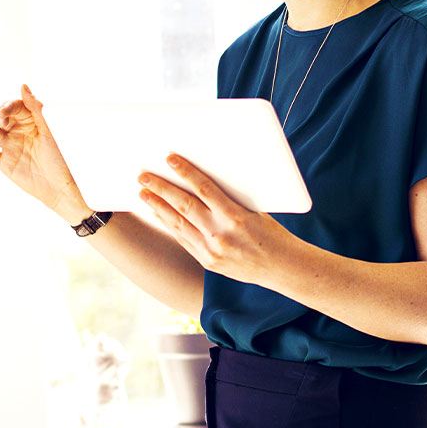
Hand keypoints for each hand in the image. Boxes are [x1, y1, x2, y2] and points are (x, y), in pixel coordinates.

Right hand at [0, 84, 87, 220]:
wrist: (59, 187)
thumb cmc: (60, 157)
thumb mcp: (49, 130)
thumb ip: (36, 108)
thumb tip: (22, 85)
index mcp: (32, 121)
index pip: (13, 105)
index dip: (7, 105)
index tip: (6, 111)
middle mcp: (18, 131)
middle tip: (3, 123)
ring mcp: (10, 145)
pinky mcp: (3, 162)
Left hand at [137, 155, 286, 283]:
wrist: (282, 268)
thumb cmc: (272, 233)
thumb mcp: (256, 210)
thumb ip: (230, 198)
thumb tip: (204, 180)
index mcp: (236, 216)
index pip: (204, 188)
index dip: (185, 172)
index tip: (170, 159)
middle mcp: (220, 234)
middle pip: (184, 206)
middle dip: (161, 189)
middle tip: (143, 177)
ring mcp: (212, 250)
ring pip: (178, 224)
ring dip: (158, 207)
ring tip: (143, 194)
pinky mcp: (208, 262)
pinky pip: (183, 239)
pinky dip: (170, 225)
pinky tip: (159, 214)